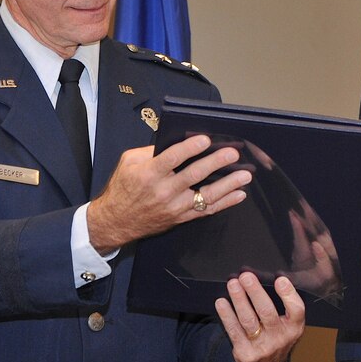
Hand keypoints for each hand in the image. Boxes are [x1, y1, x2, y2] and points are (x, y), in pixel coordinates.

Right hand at [87, 135, 249, 253]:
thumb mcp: (128, 162)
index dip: (190, 148)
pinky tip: (239, 194)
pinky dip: (225, 203)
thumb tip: (174, 142)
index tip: (206, 139)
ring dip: (228, 185)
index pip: (173, 159)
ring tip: (245, 175)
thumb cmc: (122, 188)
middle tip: (233, 154)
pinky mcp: (181, 218)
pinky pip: (206, 211)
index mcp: (149, 174)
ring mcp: (174, 207)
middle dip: (216, 163)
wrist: (115, 222)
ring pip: (206, 196)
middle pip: (194, 175)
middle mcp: (164, 191)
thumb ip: (150, 151)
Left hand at [216, 273, 304, 361]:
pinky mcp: (245, 353)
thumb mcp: (288, 325)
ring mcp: (262, 347)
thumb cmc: (277, 337)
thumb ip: (283, 305)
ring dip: (239, 300)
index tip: (280, 280)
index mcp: (294, 328)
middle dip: (255, 292)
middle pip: (267, 312)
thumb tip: (263, 278)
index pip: (296, 310)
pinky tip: (222, 302)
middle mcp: (280, 338)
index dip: (289, 294)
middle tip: (246, 276)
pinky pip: (234, 331)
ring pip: (248, 320)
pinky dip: (227, 315)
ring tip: (233, 284)